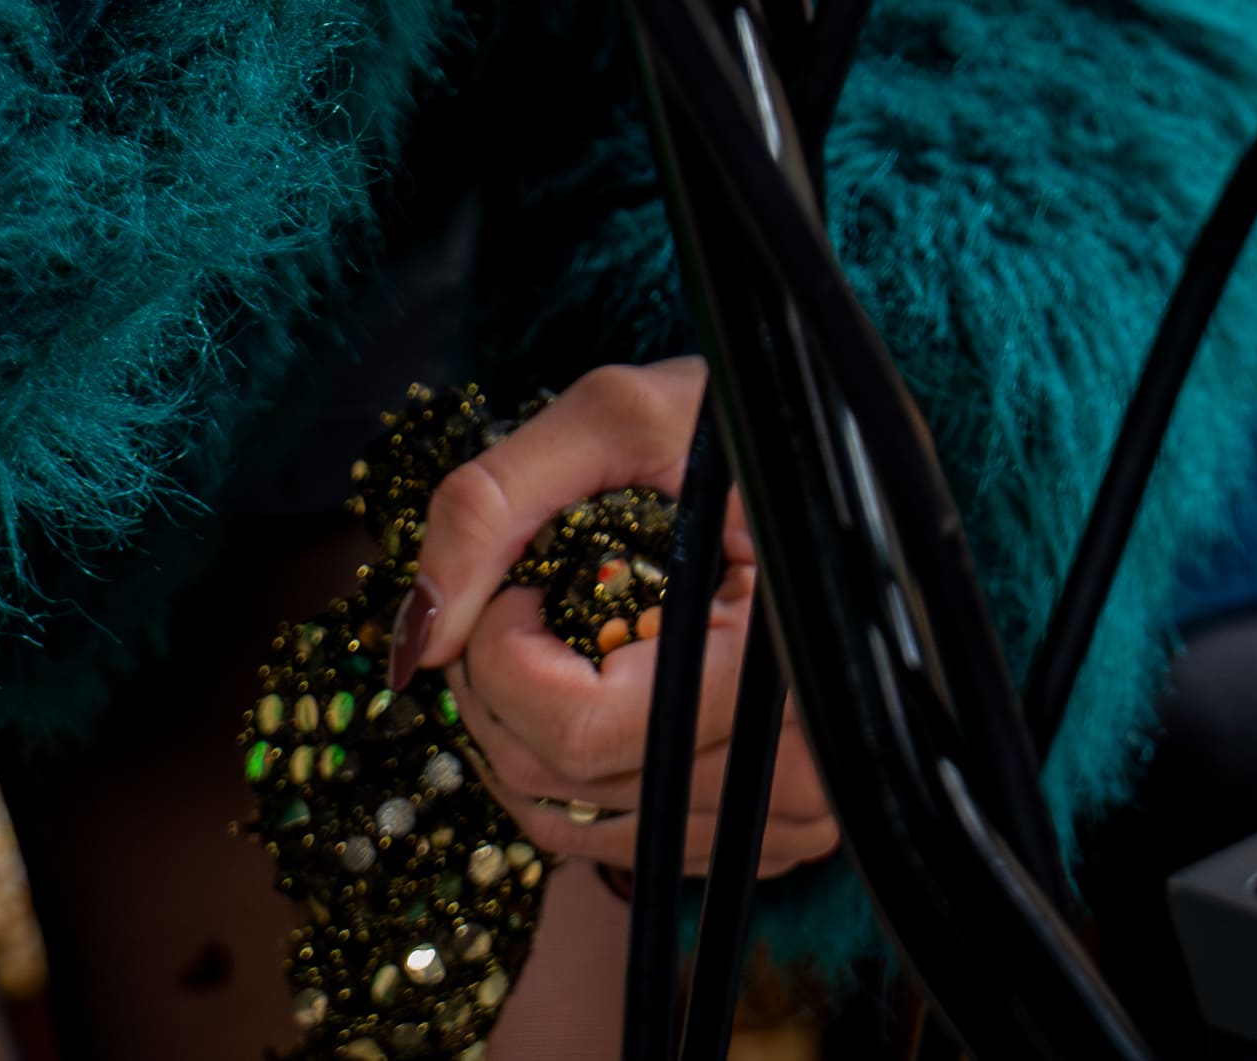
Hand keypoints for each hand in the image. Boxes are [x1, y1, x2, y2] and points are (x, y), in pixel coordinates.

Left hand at [408, 361, 841, 883]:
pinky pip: (613, 838)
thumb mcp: (618, 417)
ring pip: (569, 819)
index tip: (523, 583)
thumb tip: (419, 635)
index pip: (575, 725)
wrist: (836, 466)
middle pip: (558, 776)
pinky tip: (581, 692)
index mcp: (772, 654)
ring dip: (517, 729)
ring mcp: (790, 811)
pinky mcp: (770, 834)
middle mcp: (798, 757)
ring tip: (550, 639)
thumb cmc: (738, 430)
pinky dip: (561, 771)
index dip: (503, 653)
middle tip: (517, 600)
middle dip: (493, 684)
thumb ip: (496, 504)